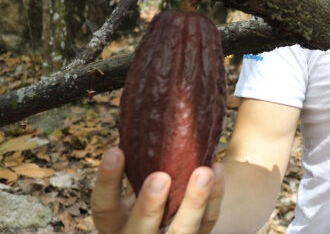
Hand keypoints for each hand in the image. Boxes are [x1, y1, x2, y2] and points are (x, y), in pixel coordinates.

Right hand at [91, 147, 223, 233]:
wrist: (172, 220)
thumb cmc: (149, 193)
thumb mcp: (135, 184)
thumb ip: (138, 165)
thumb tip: (143, 115)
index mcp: (116, 223)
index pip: (104, 207)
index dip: (107, 181)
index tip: (115, 150)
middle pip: (140, 230)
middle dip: (149, 206)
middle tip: (160, 177)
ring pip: (182, 230)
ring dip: (195, 202)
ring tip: (204, 172)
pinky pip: (208, 221)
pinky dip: (215, 197)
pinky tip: (217, 169)